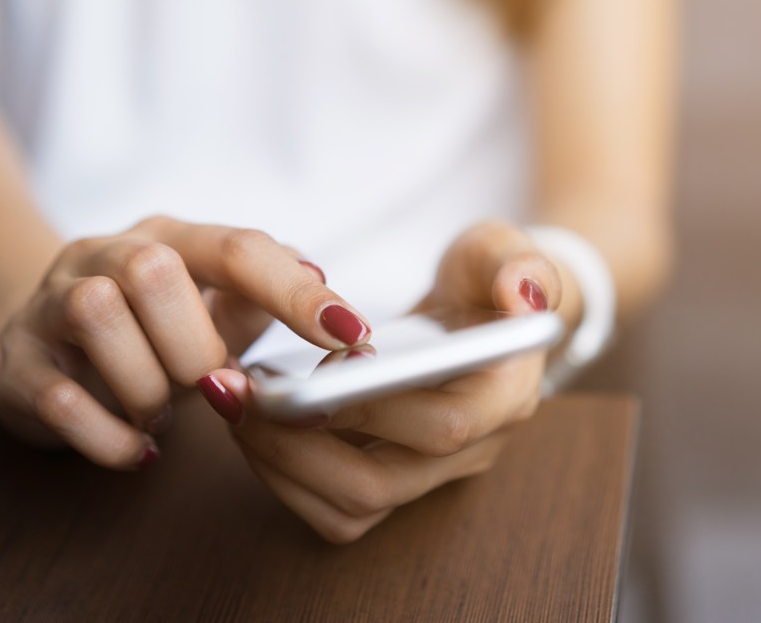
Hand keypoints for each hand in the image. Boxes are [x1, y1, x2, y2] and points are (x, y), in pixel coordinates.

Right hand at [0, 216, 369, 468]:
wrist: (44, 339)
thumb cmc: (154, 326)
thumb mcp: (215, 305)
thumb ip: (268, 300)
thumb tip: (333, 304)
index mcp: (169, 238)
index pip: (239, 248)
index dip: (296, 292)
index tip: (351, 333)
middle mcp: (103, 255)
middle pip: (154, 272)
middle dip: (196, 345)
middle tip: (210, 384)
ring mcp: (49, 305)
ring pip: (97, 314)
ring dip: (148, 384)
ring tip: (163, 409)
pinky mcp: (13, 364)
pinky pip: (58, 398)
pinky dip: (111, 437)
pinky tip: (140, 447)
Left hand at [203, 221, 564, 542]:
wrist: (478, 314)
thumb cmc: (487, 278)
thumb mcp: (505, 253)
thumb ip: (523, 265)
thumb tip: (524, 294)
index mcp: (507, 396)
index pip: (444, 427)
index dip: (371, 411)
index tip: (308, 377)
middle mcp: (474, 450)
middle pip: (383, 482)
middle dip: (299, 445)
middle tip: (242, 394)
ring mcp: (433, 474)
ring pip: (352, 507)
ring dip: (281, 465)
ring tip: (236, 406)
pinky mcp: (396, 480)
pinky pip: (336, 507)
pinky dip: (284, 477)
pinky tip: (252, 427)